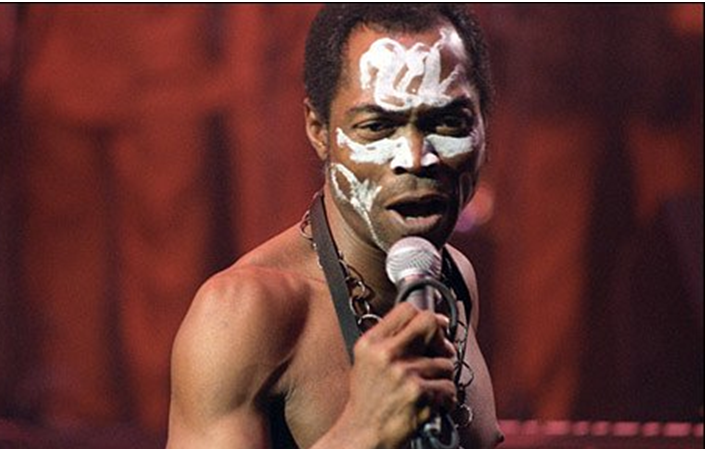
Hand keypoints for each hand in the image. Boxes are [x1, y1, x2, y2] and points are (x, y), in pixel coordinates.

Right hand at [342, 302, 456, 448]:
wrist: (363, 435)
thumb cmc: (367, 402)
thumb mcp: (366, 362)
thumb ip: (389, 341)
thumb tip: (427, 325)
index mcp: (371, 344)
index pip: (406, 310)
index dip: (426, 315)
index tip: (435, 325)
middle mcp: (386, 355)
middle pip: (429, 322)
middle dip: (442, 336)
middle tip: (443, 349)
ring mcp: (404, 373)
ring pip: (445, 361)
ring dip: (442, 376)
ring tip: (429, 386)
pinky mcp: (420, 393)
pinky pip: (448, 387)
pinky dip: (445, 398)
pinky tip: (432, 402)